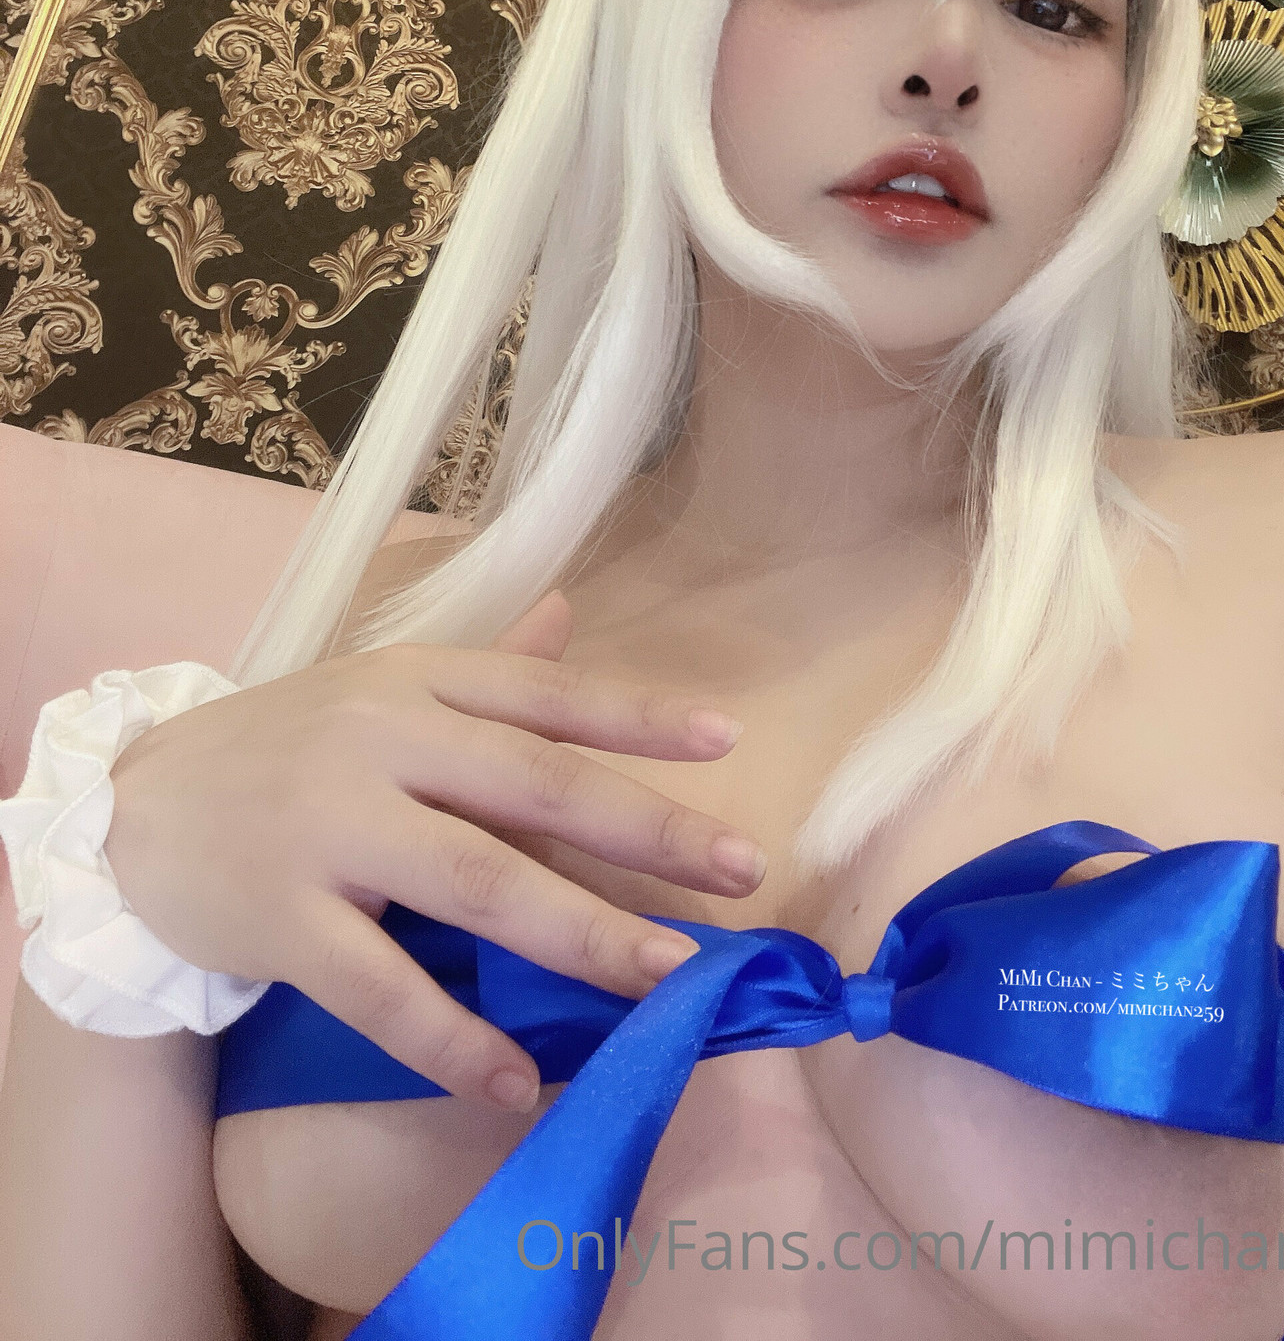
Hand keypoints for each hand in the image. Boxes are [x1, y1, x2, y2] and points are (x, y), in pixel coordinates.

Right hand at [104, 593, 762, 1111]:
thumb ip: (486, 666)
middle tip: (740, 870)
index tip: (729, 740)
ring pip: (475, 884)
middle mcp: (380, 741)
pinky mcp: (283, 919)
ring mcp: (330, 829)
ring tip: (665, 977)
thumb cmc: (286, 745)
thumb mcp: (379, 688)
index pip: (545, 694)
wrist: (135, 804)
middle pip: (533, 786)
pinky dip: (453, 1040)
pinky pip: (382, 989)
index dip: (638, 716)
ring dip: (580, 933)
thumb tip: (573, 610)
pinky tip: (516, 1081)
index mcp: (415, 682)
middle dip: (646, 830)